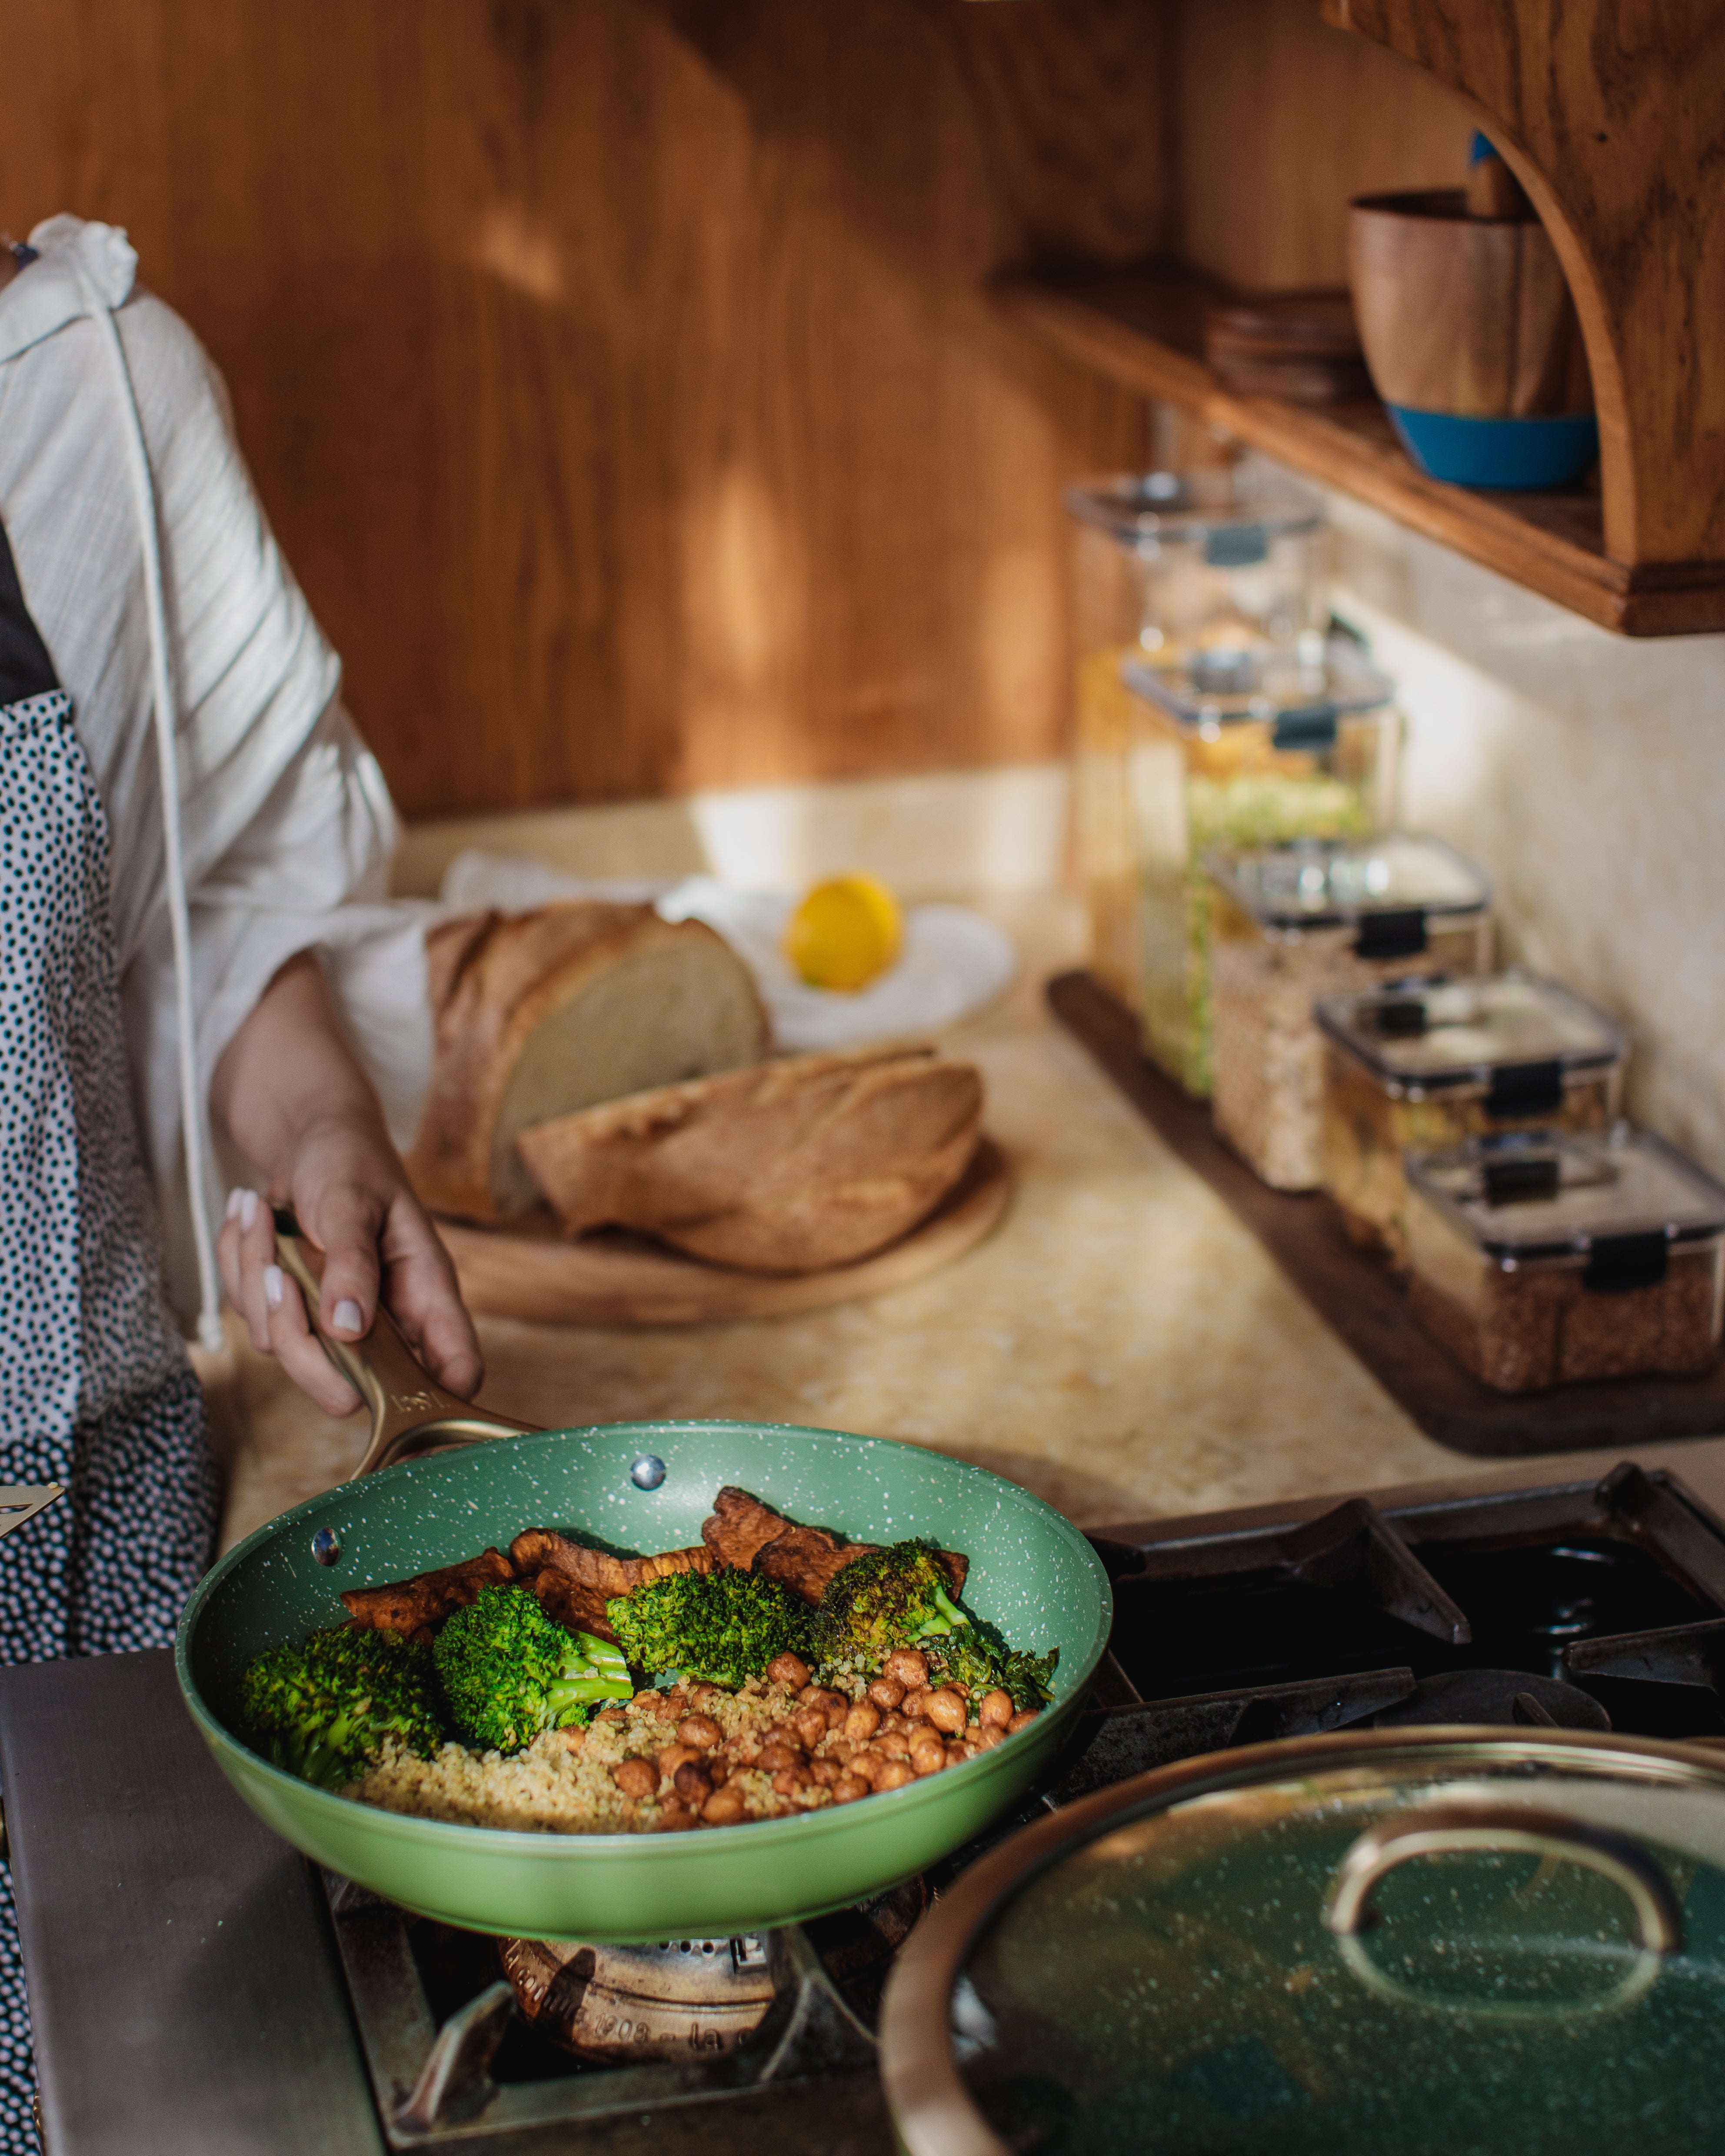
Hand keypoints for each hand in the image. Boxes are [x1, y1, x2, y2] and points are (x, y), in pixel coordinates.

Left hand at [212, 951, 482, 1417]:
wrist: (307, 1139)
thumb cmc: (348, 1160)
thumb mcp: (353, 1200)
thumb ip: (354, 1263)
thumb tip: (349, 1328)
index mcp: (425, 1293)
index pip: (455, 1369)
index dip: (435, 1398)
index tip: (387, 1385)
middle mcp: (386, 1320)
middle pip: (347, 1388)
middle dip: (296, 1334)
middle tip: (281, 1275)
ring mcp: (335, 1322)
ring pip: (285, 1350)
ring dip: (256, 1276)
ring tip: (261, 1213)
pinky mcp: (294, 1312)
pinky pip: (251, 1318)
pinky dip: (238, 1264)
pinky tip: (254, 1218)